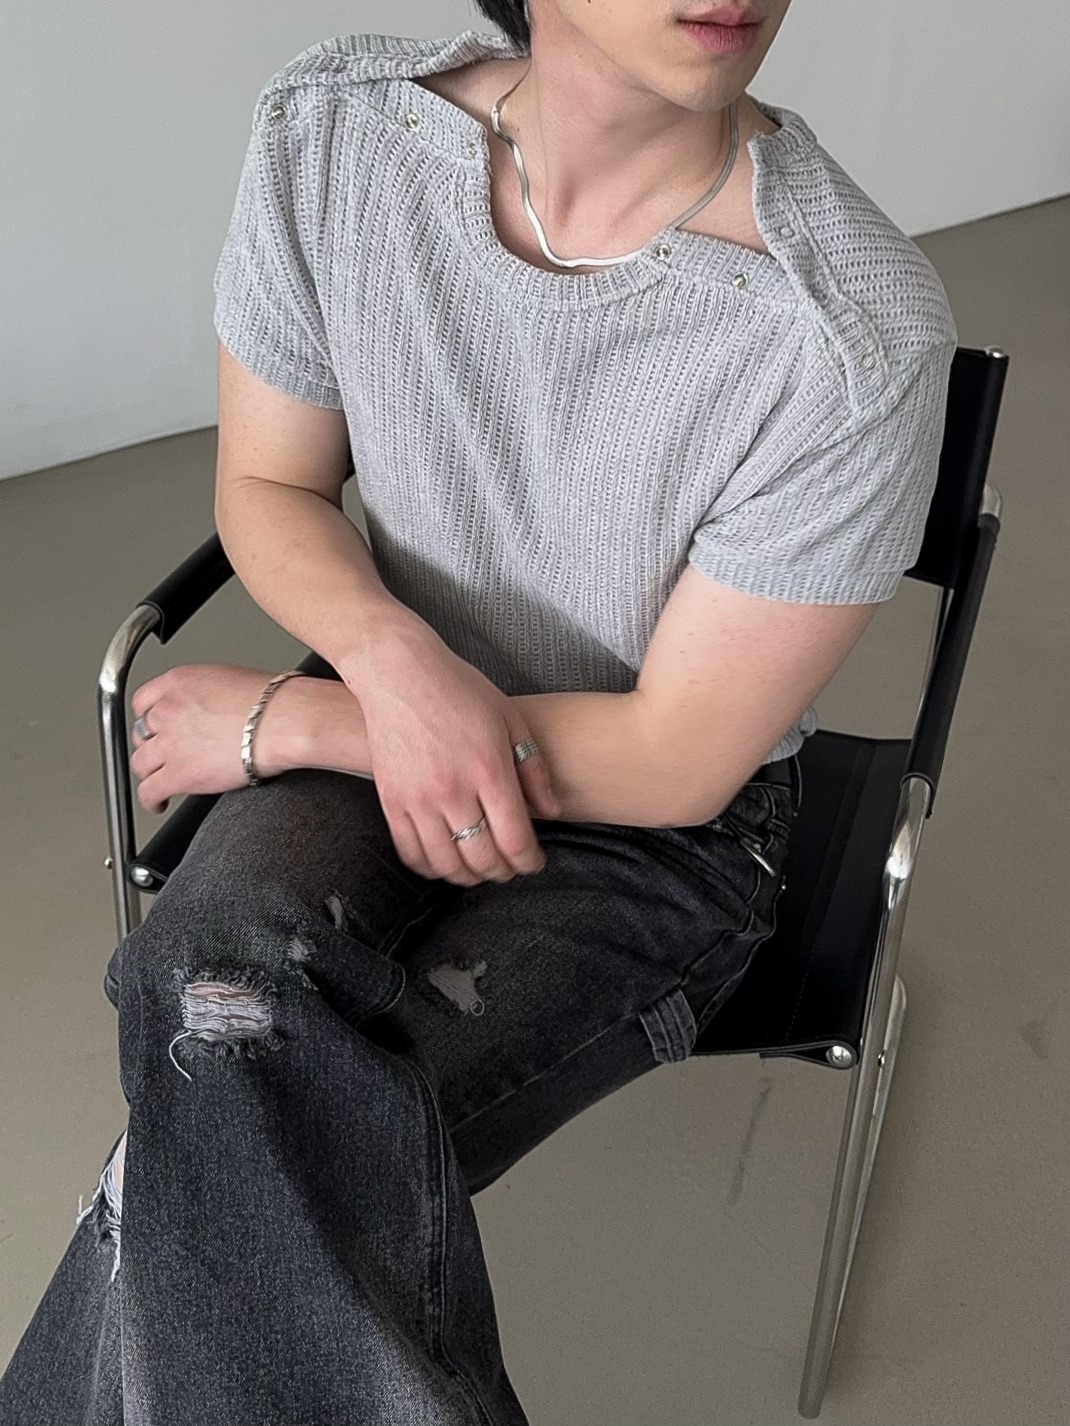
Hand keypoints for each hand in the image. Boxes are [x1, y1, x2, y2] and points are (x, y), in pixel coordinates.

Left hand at [129, 664, 291, 814]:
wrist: (283, 721)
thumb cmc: (273, 702)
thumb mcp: (229, 679)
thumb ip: (205, 693)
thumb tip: (208, 708)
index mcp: (179, 682)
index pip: (144, 701)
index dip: (149, 718)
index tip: (156, 728)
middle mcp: (168, 710)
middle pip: (141, 732)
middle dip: (152, 744)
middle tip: (164, 754)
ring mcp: (171, 743)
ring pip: (141, 763)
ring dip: (151, 772)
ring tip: (159, 780)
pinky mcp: (180, 774)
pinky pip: (149, 792)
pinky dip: (151, 800)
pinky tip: (159, 803)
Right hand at [342, 620, 560, 886]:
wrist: (398, 672)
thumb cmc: (459, 690)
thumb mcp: (510, 718)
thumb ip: (534, 768)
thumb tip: (551, 812)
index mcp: (489, 769)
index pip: (515, 839)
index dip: (530, 861)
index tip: (535, 862)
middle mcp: (453, 790)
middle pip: (483, 858)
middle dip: (503, 872)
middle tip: (511, 868)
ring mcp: (418, 798)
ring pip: (446, 864)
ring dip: (468, 877)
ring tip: (480, 870)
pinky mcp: (391, 800)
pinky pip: (411, 852)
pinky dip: (431, 868)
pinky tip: (445, 863)